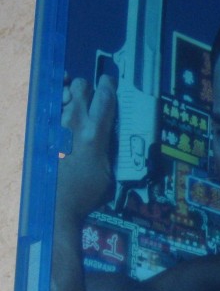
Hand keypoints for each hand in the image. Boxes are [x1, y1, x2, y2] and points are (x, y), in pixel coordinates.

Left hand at [57, 75, 116, 222]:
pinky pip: (46, 107)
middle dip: (87, 89)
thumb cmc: (86, 192)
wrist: (54, 207)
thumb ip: (109, 145)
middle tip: (91, 99)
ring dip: (68, 94)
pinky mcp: (38, 132)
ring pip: (61, 92)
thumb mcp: (109, 169)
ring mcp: (52, 125)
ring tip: (71, 103)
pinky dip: (53, 103)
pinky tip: (56, 106)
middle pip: (81, 86)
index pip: (106, 96)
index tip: (110, 83)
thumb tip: (110, 131)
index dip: (110, 85)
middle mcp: (72, 122)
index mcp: (94, 132)